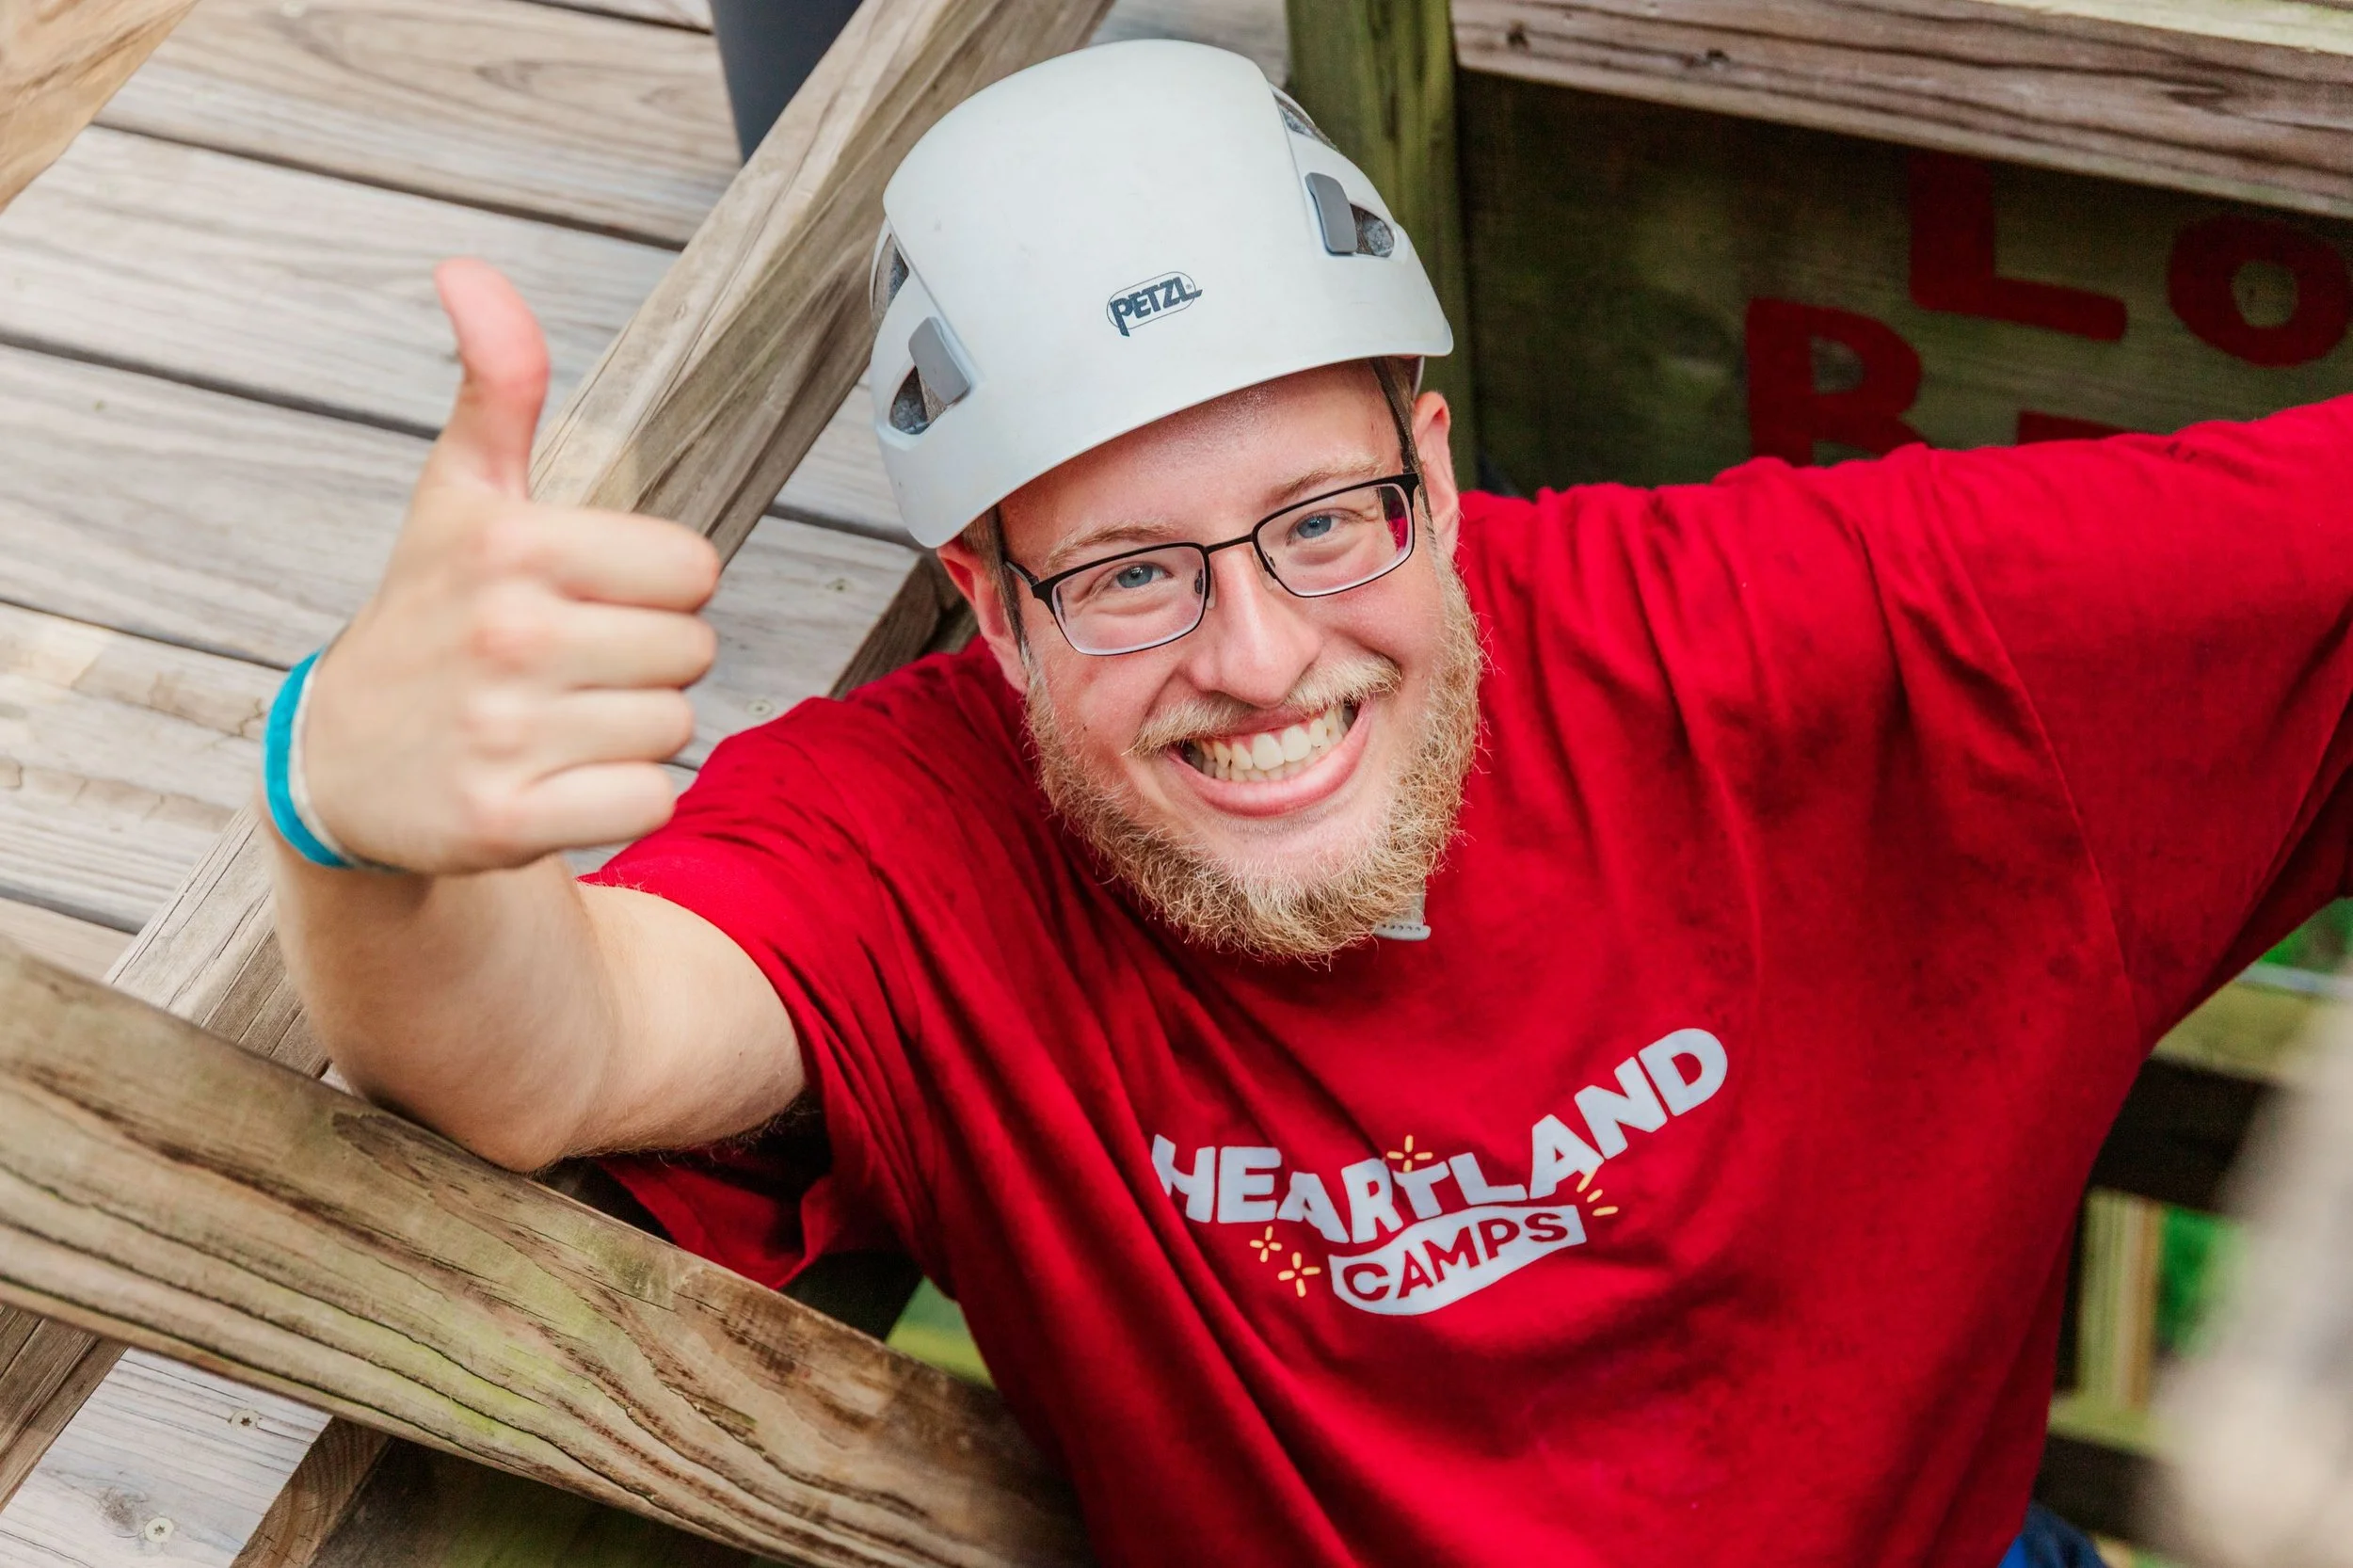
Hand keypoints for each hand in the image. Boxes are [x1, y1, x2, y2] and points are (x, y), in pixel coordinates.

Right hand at [297, 259, 720, 874]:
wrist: (345, 767)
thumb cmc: (428, 618)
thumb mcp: (458, 495)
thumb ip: (495, 387)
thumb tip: (471, 272)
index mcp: (511, 545)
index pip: (693, 567)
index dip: (658, 585)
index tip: (592, 594)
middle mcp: (509, 636)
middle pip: (692, 649)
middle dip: (647, 658)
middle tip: (568, 665)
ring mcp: (505, 733)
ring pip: (675, 726)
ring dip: (632, 730)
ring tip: (556, 720)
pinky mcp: (508, 819)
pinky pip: (649, 799)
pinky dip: (620, 797)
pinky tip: (558, 778)